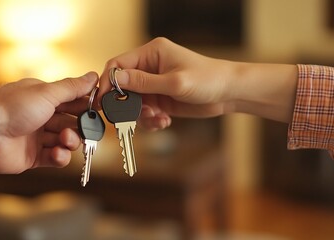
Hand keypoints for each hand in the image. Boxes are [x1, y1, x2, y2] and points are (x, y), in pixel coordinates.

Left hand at [0, 72, 97, 173]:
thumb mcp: (47, 93)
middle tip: (85, 129)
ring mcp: (36, 137)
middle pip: (70, 123)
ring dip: (70, 141)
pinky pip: (54, 158)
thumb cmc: (12, 107)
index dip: (85, 105)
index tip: (98, 110)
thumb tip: (92, 77)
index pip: (71, 100)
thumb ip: (72, 88)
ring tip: (65, 140)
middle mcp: (40, 117)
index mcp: (43, 98)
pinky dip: (60, 157)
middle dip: (79, 126)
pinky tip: (57, 153)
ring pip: (64, 141)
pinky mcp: (33, 156)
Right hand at [98, 37, 296, 130]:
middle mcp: (150, 67)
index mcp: (151, 53)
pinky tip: (164, 121)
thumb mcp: (174, 82)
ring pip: (133, 102)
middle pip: (123, 86)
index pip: (118, 65)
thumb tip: (115, 79)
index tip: (104, 101)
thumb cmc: (208, 79)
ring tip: (157, 119)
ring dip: (141, 115)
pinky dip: (151, 120)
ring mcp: (155, 84)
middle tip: (132, 118)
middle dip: (127, 104)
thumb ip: (144, 82)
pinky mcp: (160, 98)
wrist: (229, 93)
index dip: (108, 82)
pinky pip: (145, 111)